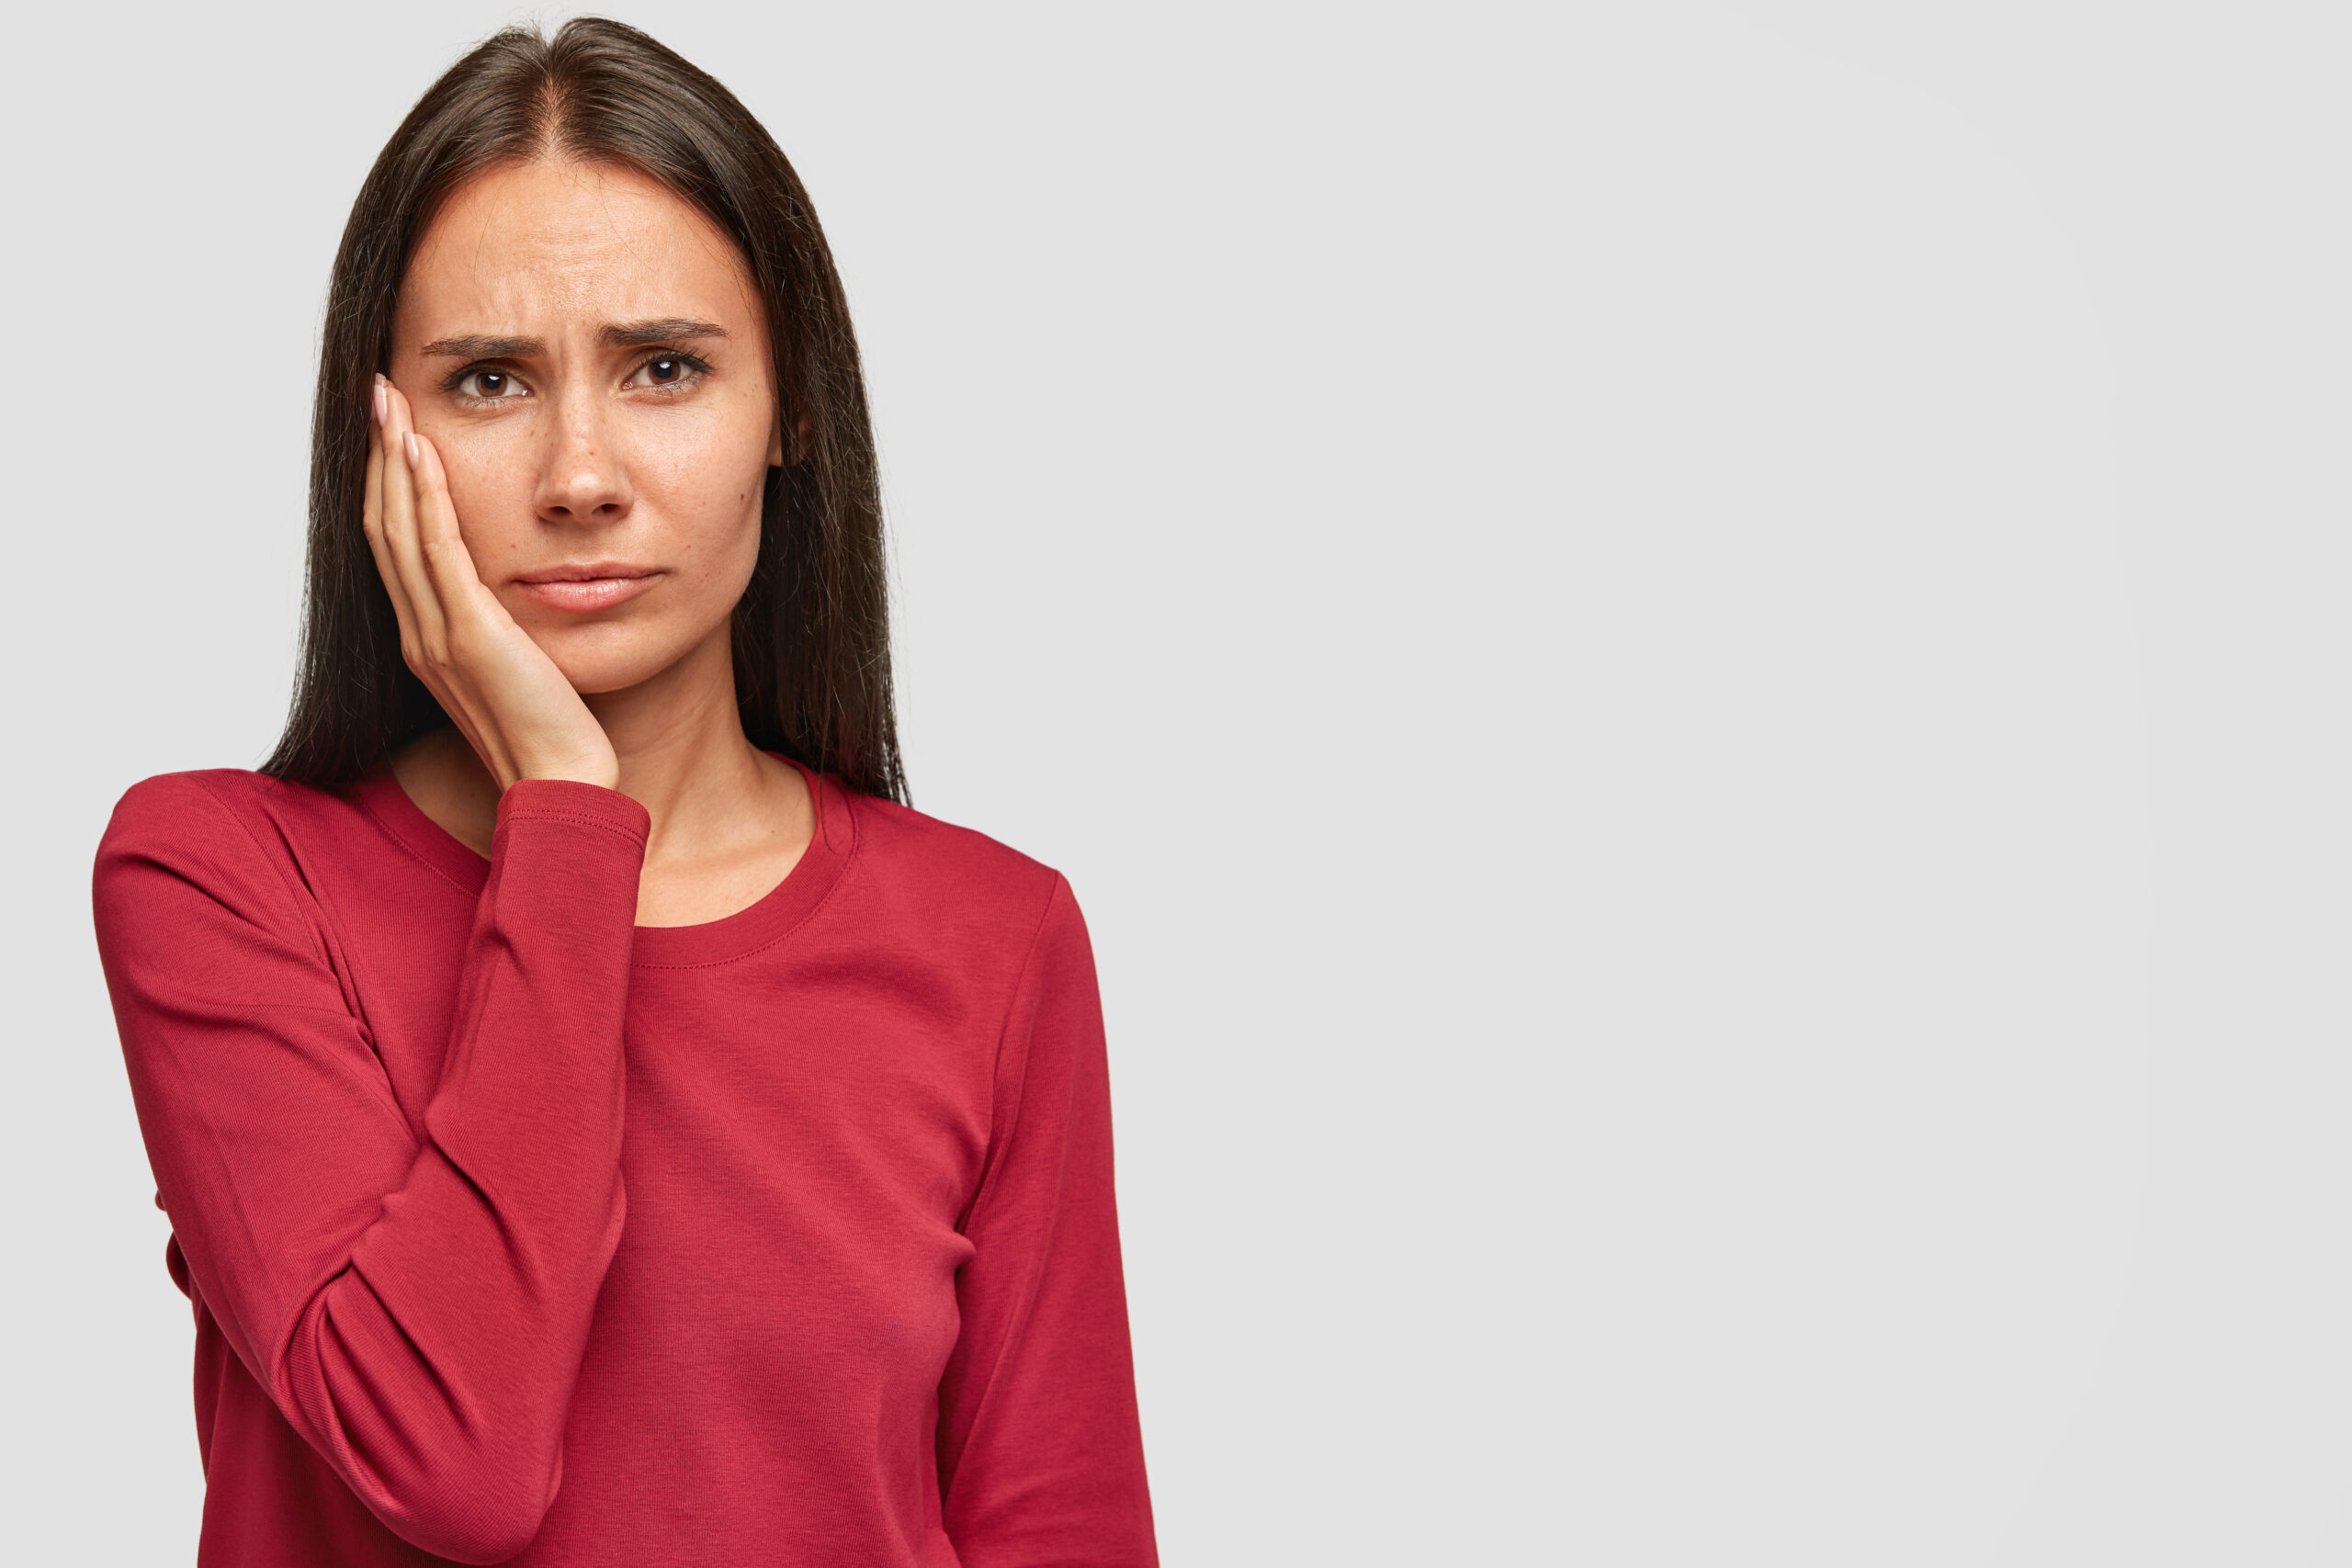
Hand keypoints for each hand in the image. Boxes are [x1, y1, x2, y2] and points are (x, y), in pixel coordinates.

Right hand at [364, 376, 619, 790]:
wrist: (562, 784)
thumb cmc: (554, 733)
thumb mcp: (522, 666)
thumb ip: (505, 629)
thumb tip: (518, 595)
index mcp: (427, 639)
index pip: (393, 544)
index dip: (386, 483)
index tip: (390, 429)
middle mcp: (419, 632)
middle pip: (381, 524)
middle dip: (377, 454)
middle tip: (376, 391)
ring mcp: (437, 633)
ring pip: (397, 529)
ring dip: (391, 458)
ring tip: (388, 399)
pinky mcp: (468, 636)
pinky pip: (437, 553)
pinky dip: (424, 498)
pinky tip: (421, 451)